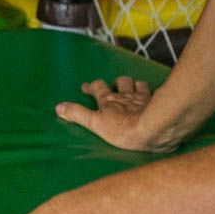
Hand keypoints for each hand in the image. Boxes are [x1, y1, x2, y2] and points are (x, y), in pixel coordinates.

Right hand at [55, 76, 172, 150]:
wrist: (151, 131)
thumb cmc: (122, 130)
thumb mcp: (95, 124)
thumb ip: (78, 114)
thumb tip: (59, 107)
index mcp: (109, 100)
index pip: (97, 87)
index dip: (91, 86)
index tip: (86, 87)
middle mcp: (125, 96)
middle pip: (120, 82)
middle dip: (116, 83)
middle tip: (114, 86)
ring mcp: (141, 98)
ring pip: (138, 84)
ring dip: (135, 85)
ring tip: (134, 87)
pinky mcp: (155, 104)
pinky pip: (153, 93)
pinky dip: (152, 93)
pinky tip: (153, 96)